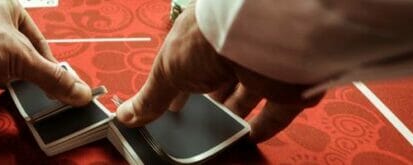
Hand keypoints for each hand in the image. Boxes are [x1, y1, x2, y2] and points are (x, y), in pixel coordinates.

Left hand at [0, 0, 92, 105]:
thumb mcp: (19, 58)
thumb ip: (50, 78)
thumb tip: (79, 92)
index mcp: (10, 6)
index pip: (40, 42)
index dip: (50, 66)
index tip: (61, 87)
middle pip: (20, 50)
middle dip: (28, 71)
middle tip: (41, 92)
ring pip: (0, 59)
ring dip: (7, 75)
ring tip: (15, 88)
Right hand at [114, 2, 323, 141]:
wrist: (258, 35)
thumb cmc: (206, 40)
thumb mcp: (167, 71)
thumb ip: (150, 98)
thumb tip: (125, 117)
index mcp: (203, 33)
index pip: (191, 58)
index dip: (182, 80)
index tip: (175, 103)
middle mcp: (235, 45)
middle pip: (222, 75)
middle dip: (210, 97)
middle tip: (197, 118)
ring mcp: (263, 63)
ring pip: (249, 92)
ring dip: (235, 112)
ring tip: (219, 131)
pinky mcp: (287, 84)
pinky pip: (277, 110)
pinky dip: (264, 125)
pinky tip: (250, 137)